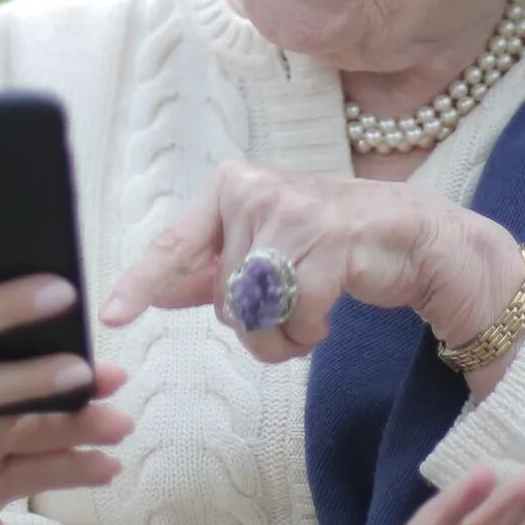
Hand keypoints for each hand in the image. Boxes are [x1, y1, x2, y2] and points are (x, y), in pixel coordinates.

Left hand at [101, 163, 523, 365]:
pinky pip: (297, 317)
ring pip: (256, 313)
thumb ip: (210, 269)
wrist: (413, 237)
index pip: (174, 244)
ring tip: (310, 313)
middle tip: (289, 308)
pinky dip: (311, 332)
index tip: (111, 314)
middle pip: (223, 298)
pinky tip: (330, 313)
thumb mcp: (264, 250)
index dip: (141, 282)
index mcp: (230, 189)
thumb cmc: (331, 243)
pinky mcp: (332, 240)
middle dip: (254, 323)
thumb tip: (154, 290)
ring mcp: (295, 212)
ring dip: (283, 335)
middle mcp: (256, 191)